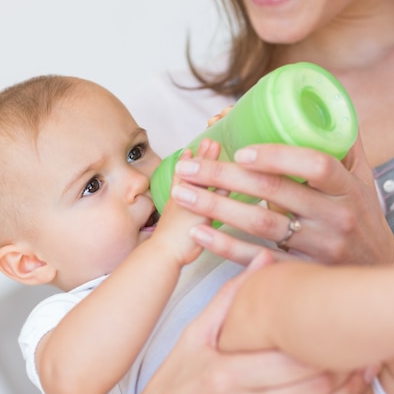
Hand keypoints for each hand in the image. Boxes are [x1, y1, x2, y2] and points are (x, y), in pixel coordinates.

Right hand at [100, 268, 370, 393]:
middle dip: (341, 369)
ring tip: (362, 377)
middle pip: (308, 387)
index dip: (321, 345)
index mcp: (224, 371)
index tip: (338, 331)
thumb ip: (229, 299)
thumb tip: (262, 261)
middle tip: (360, 353)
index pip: (289, 357)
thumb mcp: (193, 336)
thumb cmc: (173, 384)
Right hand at [153, 139, 220, 265]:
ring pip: (202, 178)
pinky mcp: (201, 214)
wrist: (161, 255)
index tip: (192, 148)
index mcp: (177, 201)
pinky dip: (222, 183)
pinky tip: (232, 173)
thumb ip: (180, 216)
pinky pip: (214, 196)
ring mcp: (191, 203)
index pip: (183, 176)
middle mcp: (182, 198)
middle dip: (202, 155)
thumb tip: (186, 218)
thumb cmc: (167, 248)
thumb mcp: (173, 227)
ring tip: (215, 144)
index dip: (188, 162)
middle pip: (192, 171)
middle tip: (209, 138)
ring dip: (210, 162)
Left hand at [172, 134, 393, 264]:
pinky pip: (258, 260)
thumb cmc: (364, 217)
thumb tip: (317, 107)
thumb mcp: (363, 178)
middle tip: (190, 167)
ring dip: (217, 208)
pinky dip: (226, 247)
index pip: (316, 165)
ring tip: (183, 193)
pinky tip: (200, 232)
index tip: (241, 150)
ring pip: (261, 225)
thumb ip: (342, 145)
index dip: (278, 155)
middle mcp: (334, 217)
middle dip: (226, 177)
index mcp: (348, 188)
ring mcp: (318, 248)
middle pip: (276, 193)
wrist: (378, 270)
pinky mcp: (302, 272)